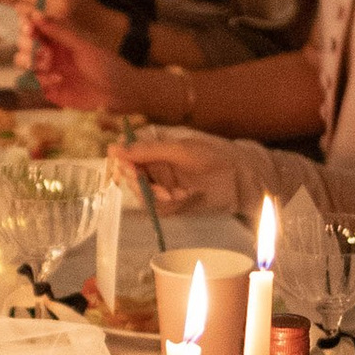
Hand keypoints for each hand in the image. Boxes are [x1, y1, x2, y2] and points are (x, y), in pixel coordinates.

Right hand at [26, 16, 134, 112]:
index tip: (29, 29)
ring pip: (24, 63)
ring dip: (32, 63)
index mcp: (58, 37)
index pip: (34, 28)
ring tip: (49, 65)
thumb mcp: (83, 43)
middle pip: (24, 45)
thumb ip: (60, 30)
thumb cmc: (105, 63)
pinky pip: (31, 83)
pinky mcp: (48, 89)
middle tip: (45, 53)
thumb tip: (36, 15)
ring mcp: (48, 71)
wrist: (117, 92)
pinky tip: (57, 80)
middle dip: (29, 47)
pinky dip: (39, 80)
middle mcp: (50, 52)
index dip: (28, 27)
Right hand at [116, 132, 235, 215]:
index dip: (122, 163)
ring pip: (142, 195)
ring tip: (176, 195)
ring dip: (157, 197)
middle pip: (129, 177)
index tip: (129, 170)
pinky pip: (159, 208)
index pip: (125, 154)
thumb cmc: (213, 156)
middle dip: (141, 185)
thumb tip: (114, 148)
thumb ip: (148, 150)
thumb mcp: (180, 150)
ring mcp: (161, 184)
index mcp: (153, 147)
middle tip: (158, 188)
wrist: (240, 178)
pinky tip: (187, 196)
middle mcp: (153, 166)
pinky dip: (171, 205)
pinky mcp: (171, 202)